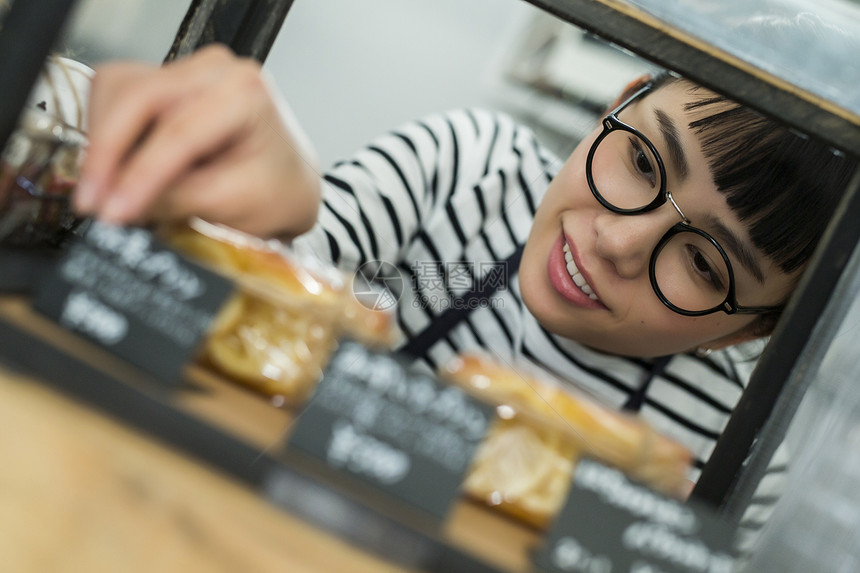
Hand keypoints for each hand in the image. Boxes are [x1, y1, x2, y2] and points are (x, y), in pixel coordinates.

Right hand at [75, 44, 320, 238]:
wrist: (286, 185)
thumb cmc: (275, 191)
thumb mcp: (234, 204)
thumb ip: (177, 199)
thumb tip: (120, 203)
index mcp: (245, 93)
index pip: (178, 131)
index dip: (138, 174)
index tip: (112, 210)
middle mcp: (214, 71)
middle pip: (137, 98)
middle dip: (107, 154)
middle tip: (92, 202)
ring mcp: (186, 72)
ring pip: (117, 95)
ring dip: (104, 145)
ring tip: (108, 192)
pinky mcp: (162, 83)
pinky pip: (115, 99)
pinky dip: (108, 136)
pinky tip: (120, 170)